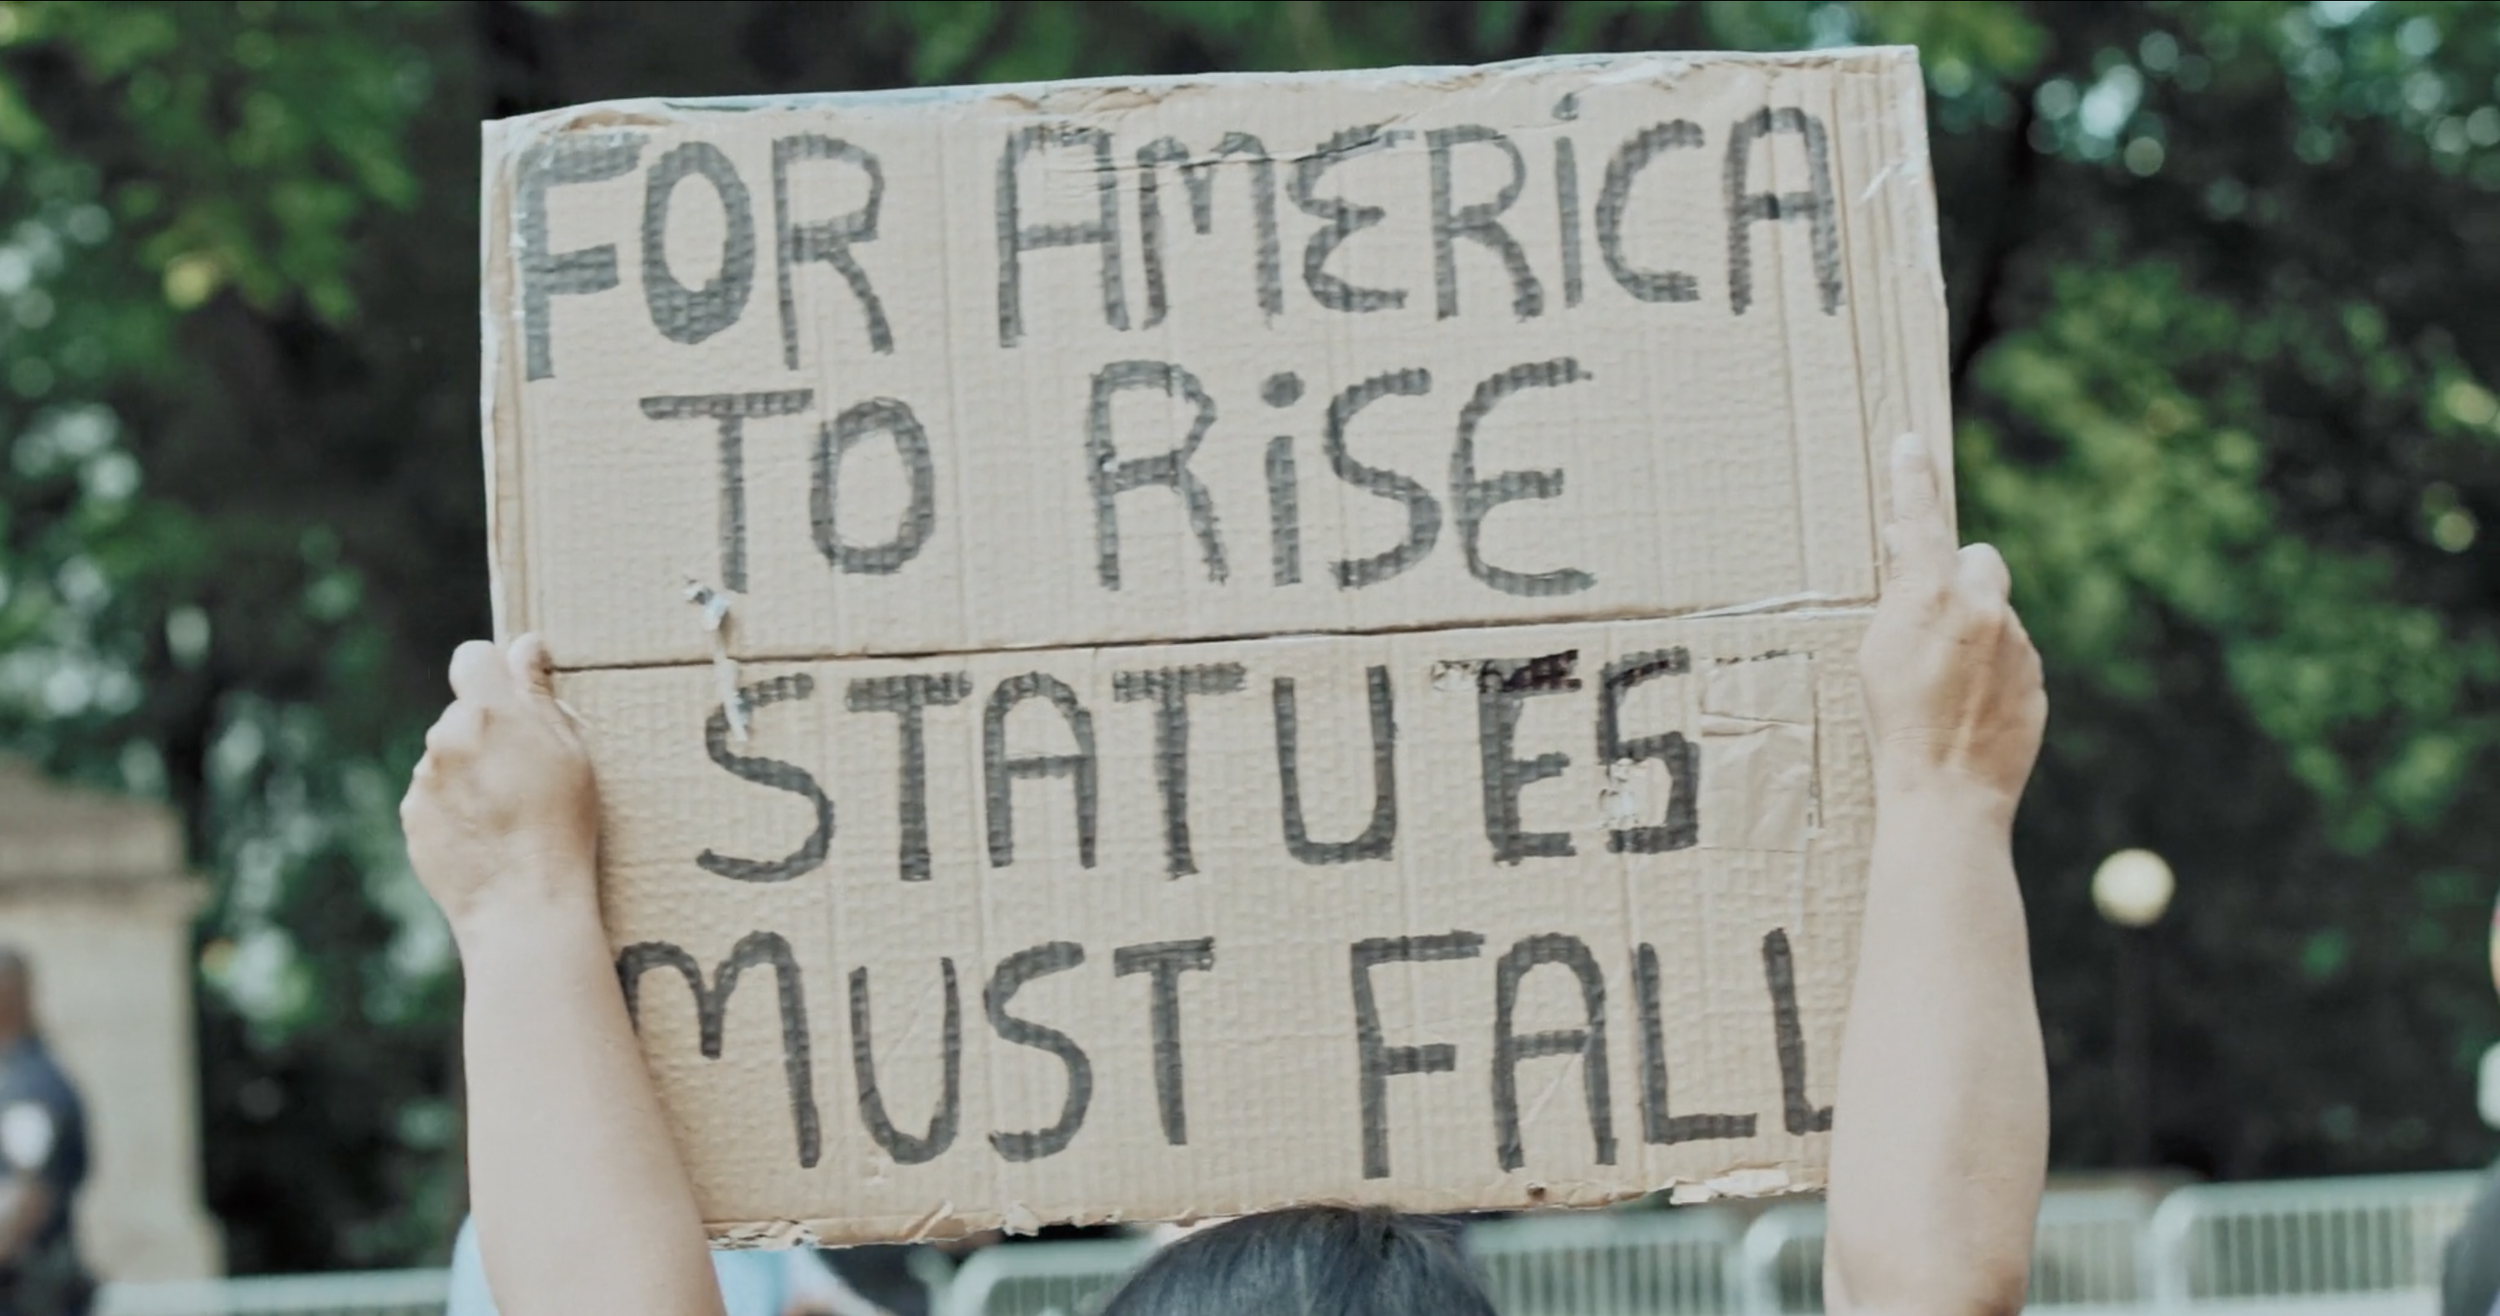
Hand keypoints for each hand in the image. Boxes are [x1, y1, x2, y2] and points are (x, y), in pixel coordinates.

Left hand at [401, 635, 598, 939]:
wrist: (523, 903)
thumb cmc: (560, 826)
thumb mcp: (570, 753)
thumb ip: (539, 695)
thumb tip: (525, 647)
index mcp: (488, 712)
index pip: (473, 657)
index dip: (493, 673)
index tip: (514, 698)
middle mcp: (446, 738)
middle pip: (462, 714)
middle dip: (487, 733)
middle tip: (526, 773)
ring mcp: (423, 779)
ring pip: (447, 757)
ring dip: (470, 772)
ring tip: (508, 813)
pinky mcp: (412, 817)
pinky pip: (433, 796)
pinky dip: (455, 807)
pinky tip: (486, 835)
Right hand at [1857, 433, 2045, 818]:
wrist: (1947, 790)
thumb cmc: (1895, 723)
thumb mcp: (1877, 650)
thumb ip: (1901, 596)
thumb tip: (1911, 554)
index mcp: (1931, 595)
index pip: (1921, 520)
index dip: (1912, 480)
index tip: (1911, 443)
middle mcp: (1982, 608)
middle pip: (1979, 559)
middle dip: (1959, 575)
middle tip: (1931, 615)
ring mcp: (2016, 643)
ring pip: (1997, 611)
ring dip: (1976, 629)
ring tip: (1945, 683)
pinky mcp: (2036, 679)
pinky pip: (2013, 654)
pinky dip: (1993, 668)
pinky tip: (1969, 706)